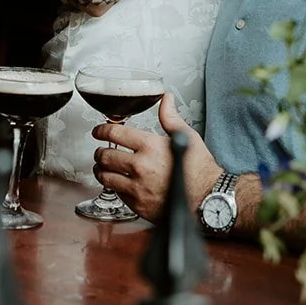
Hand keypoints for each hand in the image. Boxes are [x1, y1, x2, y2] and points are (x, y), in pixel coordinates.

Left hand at [92, 93, 221, 222]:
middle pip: (105, 155)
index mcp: (150, 146)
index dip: (102, 130)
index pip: (115, 134)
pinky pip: (116, 193)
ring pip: (105, 177)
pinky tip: (117, 183)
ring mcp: (137, 187)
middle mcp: (140, 166)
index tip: (98, 131)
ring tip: (102, 167)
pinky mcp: (138, 205)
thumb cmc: (199, 169)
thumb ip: (170, 117)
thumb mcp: (187, 136)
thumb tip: (166, 99)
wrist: (207, 199)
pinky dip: (113, 186)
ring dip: (101, 170)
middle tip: (100, 151)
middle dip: (99, 151)